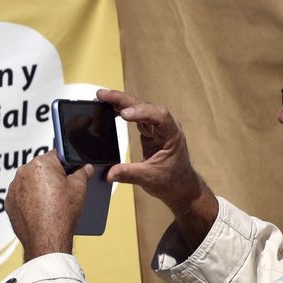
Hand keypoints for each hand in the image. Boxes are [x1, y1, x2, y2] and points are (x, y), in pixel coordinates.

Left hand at [4, 151, 91, 260]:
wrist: (46, 240)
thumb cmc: (61, 214)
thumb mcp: (79, 189)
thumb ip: (82, 173)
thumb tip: (84, 168)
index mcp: (41, 164)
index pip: (57, 155)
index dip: (67, 163)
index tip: (72, 171)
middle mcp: (23, 172)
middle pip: (42, 168)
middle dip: (53, 176)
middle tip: (64, 191)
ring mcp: (14, 188)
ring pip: (30, 182)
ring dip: (39, 188)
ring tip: (52, 203)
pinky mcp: (9, 203)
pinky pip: (22, 196)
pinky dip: (30, 200)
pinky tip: (41, 209)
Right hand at [96, 88, 209, 216]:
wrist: (180, 187)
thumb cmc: (171, 181)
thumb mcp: (149, 179)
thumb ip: (128, 174)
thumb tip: (108, 173)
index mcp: (172, 135)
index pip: (159, 116)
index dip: (142, 112)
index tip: (124, 114)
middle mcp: (166, 126)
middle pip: (145, 107)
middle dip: (124, 100)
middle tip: (103, 95)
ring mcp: (158, 127)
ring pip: (140, 108)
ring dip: (121, 102)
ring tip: (102, 97)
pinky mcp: (150, 130)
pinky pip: (136, 115)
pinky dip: (122, 110)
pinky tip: (110, 108)